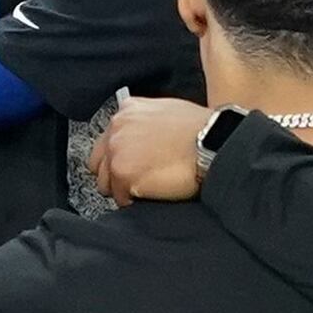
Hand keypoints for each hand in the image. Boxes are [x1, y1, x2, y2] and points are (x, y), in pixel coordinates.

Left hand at [95, 95, 214, 206]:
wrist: (214, 143)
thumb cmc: (201, 130)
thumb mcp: (167, 111)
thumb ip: (145, 122)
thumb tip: (142, 139)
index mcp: (127, 110)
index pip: (106, 141)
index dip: (119, 157)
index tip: (131, 165)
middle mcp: (117, 128)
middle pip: (99, 163)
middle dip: (114, 175)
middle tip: (137, 181)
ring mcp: (117, 151)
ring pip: (106, 183)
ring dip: (123, 189)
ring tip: (148, 188)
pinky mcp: (123, 174)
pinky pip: (121, 198)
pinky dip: (135, 201)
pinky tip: (154, 194)